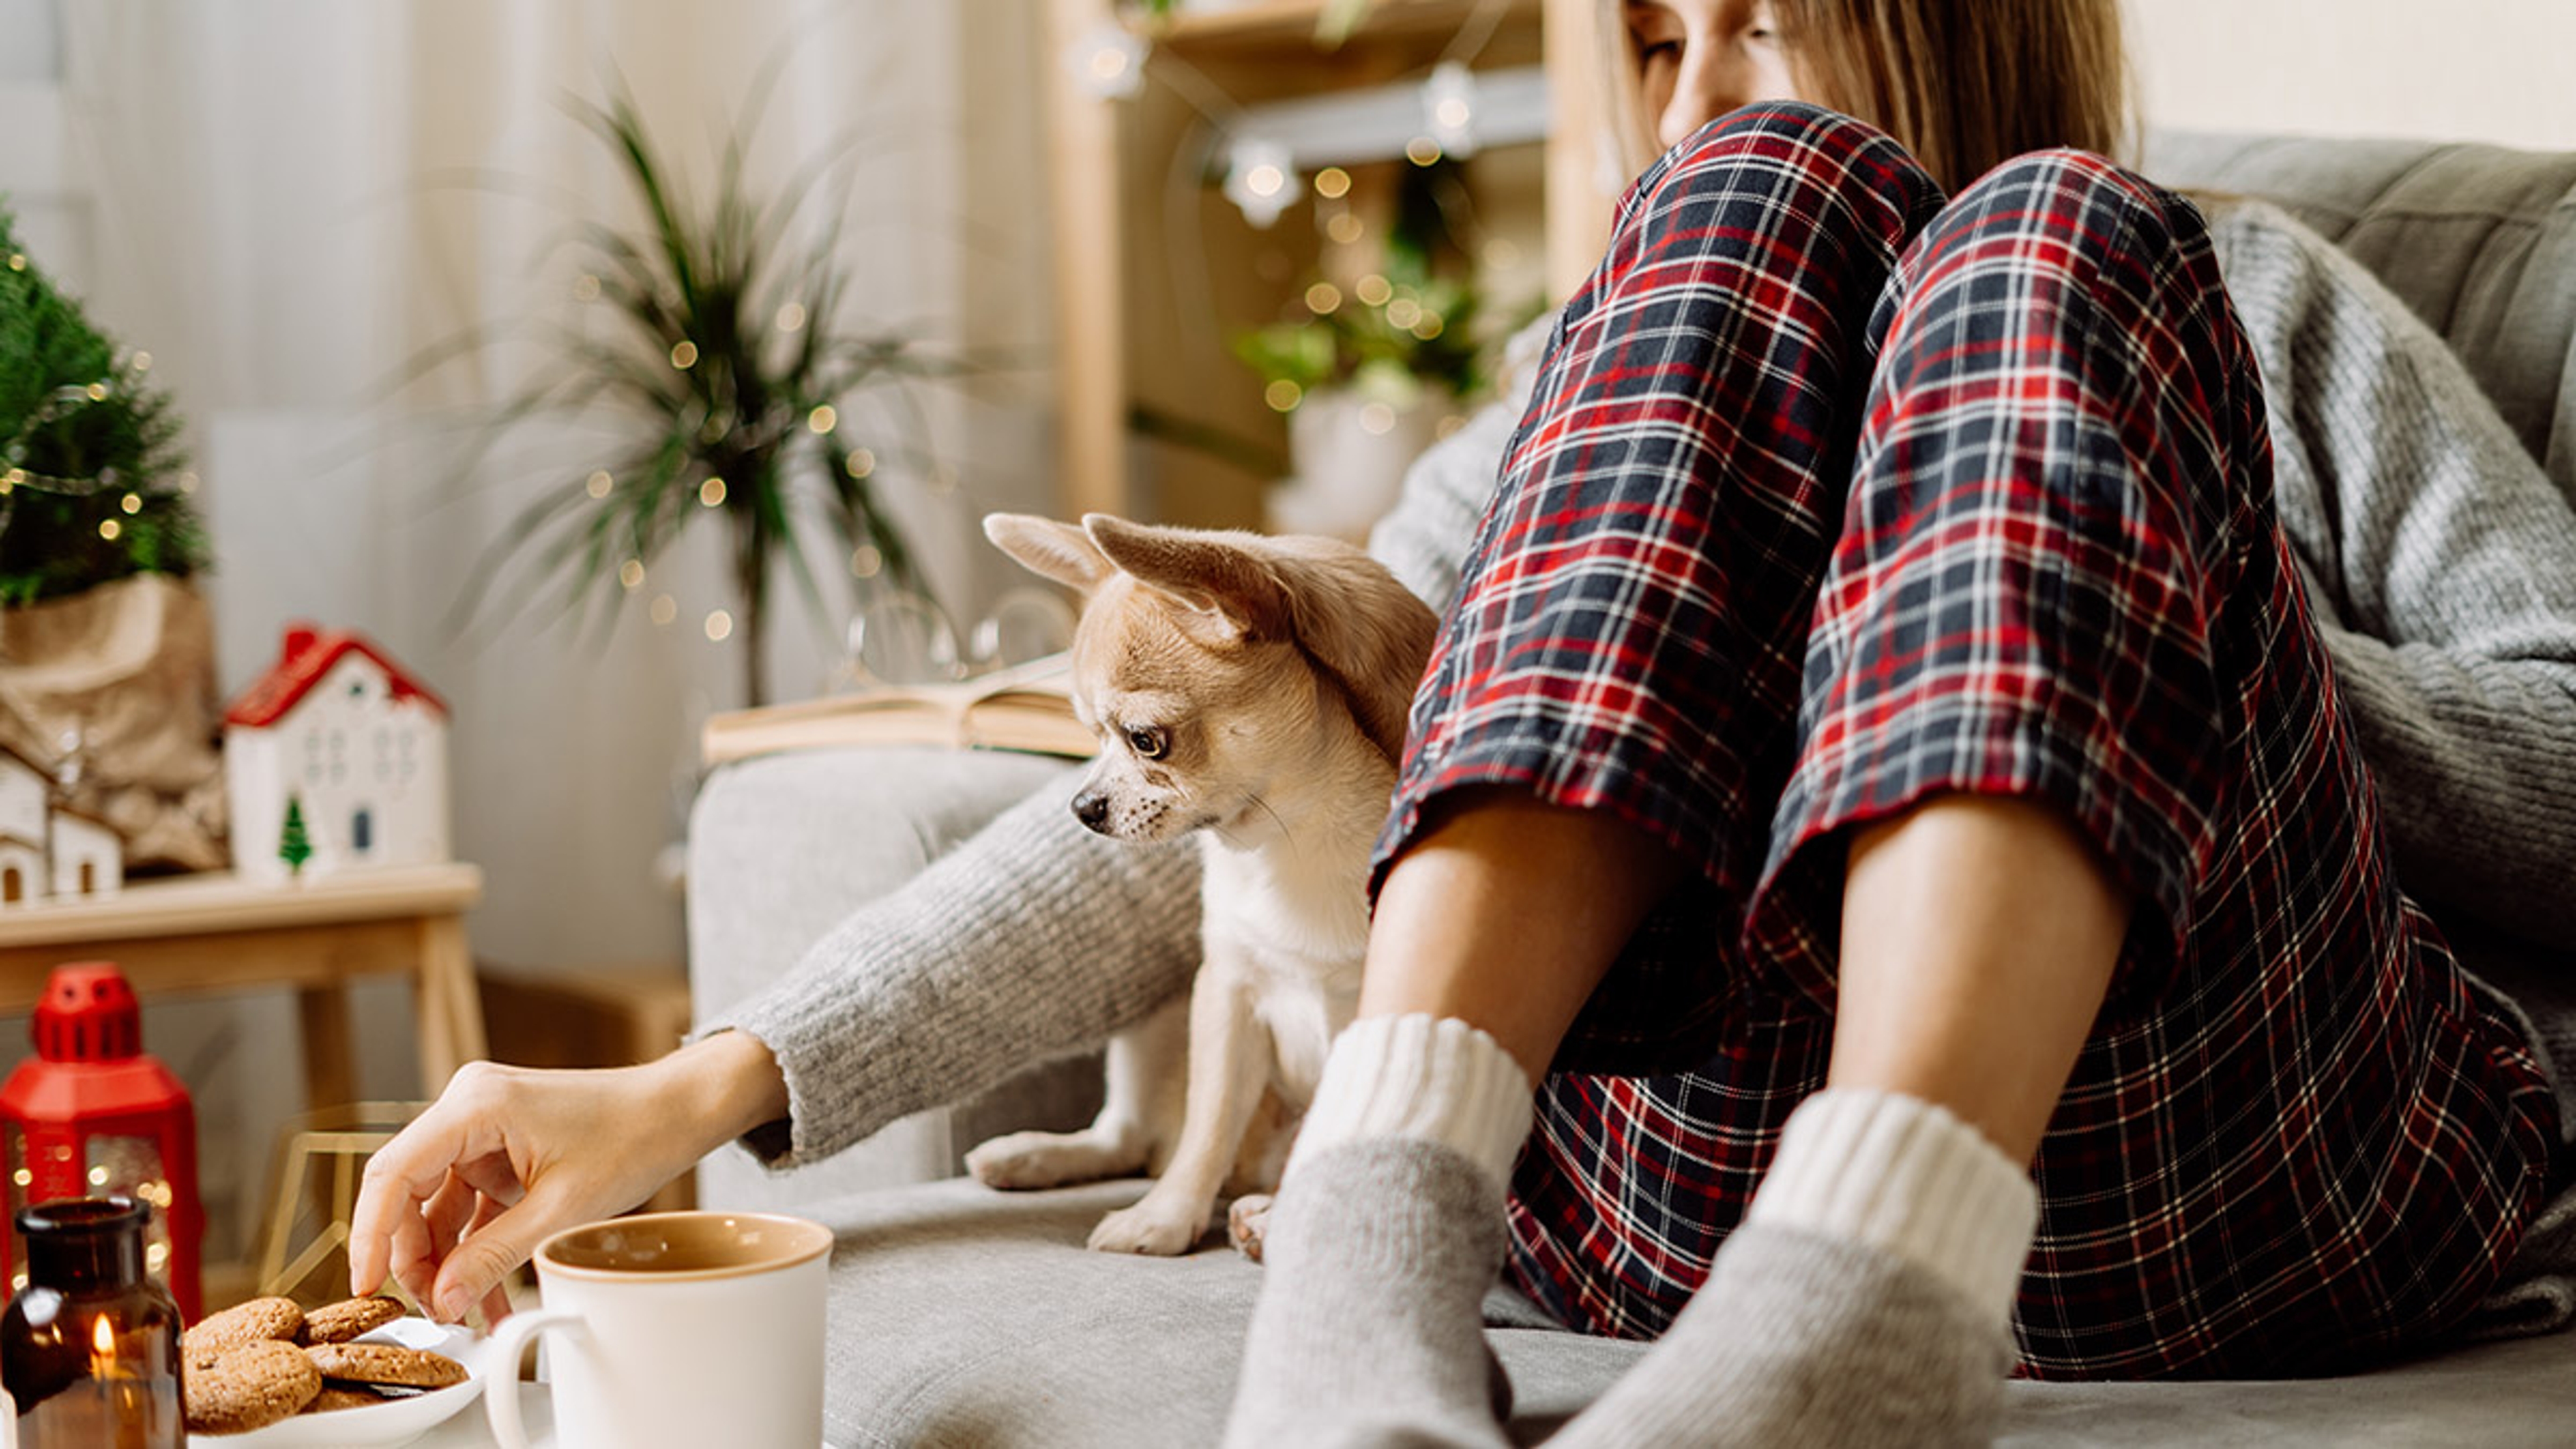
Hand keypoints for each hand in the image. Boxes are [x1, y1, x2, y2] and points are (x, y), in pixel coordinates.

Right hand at [349, 1032, 788, 1323]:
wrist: (679, 1110)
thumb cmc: (632, 1137)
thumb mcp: (562, 1209)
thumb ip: (495, 1256)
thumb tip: (443, 1300)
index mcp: (475, 1105)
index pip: (393, 1173)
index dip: (371, 1236)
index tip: (366, 1287)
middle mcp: (468, 1107)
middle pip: (409, 1193)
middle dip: (418, 1258)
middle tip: (436, 1311)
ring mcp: (483, 1126)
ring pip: (438, 1206)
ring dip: (449, 1261)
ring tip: (467, 1314)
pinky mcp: (500, 1146)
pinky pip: (470, 1203)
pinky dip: (476, 1246)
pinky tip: (488, 1296)